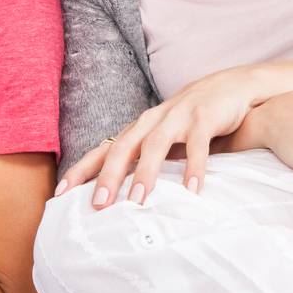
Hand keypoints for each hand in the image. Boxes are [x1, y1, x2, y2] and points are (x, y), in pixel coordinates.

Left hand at [55, 64, 269, 207]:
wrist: (233, 86)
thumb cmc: (193, 119)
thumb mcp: (166, 138)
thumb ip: (147, 160)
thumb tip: (122, 197)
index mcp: (140, 128)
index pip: (103, 150)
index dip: (81, 171)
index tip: (60, 195)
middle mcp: (153, 121)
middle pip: (123, 147)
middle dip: (108, 176)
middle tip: (98, 206)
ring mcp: (178, 117)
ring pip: (155, 145)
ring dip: (145, 172)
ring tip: (138, 200)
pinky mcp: (204, 117)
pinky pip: (198, 145)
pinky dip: (195, 167)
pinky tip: (193, 190)